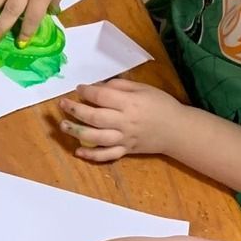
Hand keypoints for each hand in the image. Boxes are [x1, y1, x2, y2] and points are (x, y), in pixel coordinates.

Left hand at [58, 78, 185, 162]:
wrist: (177, 130)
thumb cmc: (160, 104)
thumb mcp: (143, 88)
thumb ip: (120, 86)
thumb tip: (98, 86)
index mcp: (130, 103)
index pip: (102, 96)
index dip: (86, 92)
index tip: (78, 89)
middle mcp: (125, 121)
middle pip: (94, 117)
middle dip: (75, 110)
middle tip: (62, 104)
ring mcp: (124, 138)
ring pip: (96, 137)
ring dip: (76, 131)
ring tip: (63, 125)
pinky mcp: (126, 151)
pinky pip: (106, 155)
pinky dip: (91, 155)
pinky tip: (78, 151)